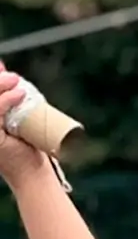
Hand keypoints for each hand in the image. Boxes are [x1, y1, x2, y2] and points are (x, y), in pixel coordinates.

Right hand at [0, 62, 47, 184]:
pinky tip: (20, 94)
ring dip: (1, 88)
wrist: (33, 172)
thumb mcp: (17, 115)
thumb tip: (1, 66)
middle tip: (14, 77)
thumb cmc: (26, 146)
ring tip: (18, 82)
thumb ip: (8, 96)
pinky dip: (5, 102)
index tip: (1, 65)